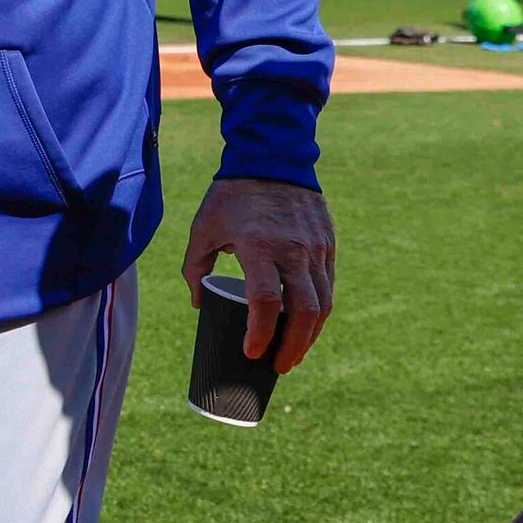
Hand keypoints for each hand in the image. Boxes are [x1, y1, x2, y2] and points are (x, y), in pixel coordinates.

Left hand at [180, 177, 334, 372]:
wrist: (272, 156)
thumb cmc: (232, 195)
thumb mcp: (203, 228)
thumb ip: (194, 267)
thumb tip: (199, 303)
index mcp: (259, 247)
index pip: (266, 302)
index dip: (260, 334)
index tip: (251, 352)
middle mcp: (293, 250)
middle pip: (303, 311)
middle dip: (292, 347)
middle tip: (278, 366)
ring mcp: (315, 247)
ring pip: (322, 303)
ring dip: (310, 335)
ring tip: (294, 354)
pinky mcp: (327, 244)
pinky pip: (328, 286)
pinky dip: (319, 311)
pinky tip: (307, 326)